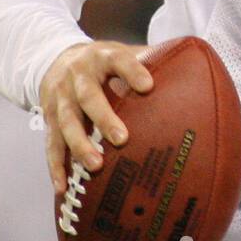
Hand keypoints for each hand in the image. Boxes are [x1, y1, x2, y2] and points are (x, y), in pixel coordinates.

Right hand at [39, 41, 153, 192]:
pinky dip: (56, 166)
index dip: (132, 71)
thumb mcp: (121, 53)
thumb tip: (192, 68)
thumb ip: (149, 60)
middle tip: (122, 139)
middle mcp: (78, 76)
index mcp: (102, 57)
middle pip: (89, 96)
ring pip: (67, 122)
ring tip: (96, 165)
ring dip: (80, 145)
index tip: (148, 86)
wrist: (55, 58)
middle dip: (104, 117)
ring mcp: (60, 97)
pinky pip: (51, 143)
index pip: (118, 61)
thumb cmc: (102, 62)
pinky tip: (63, 187)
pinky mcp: (49, 118)